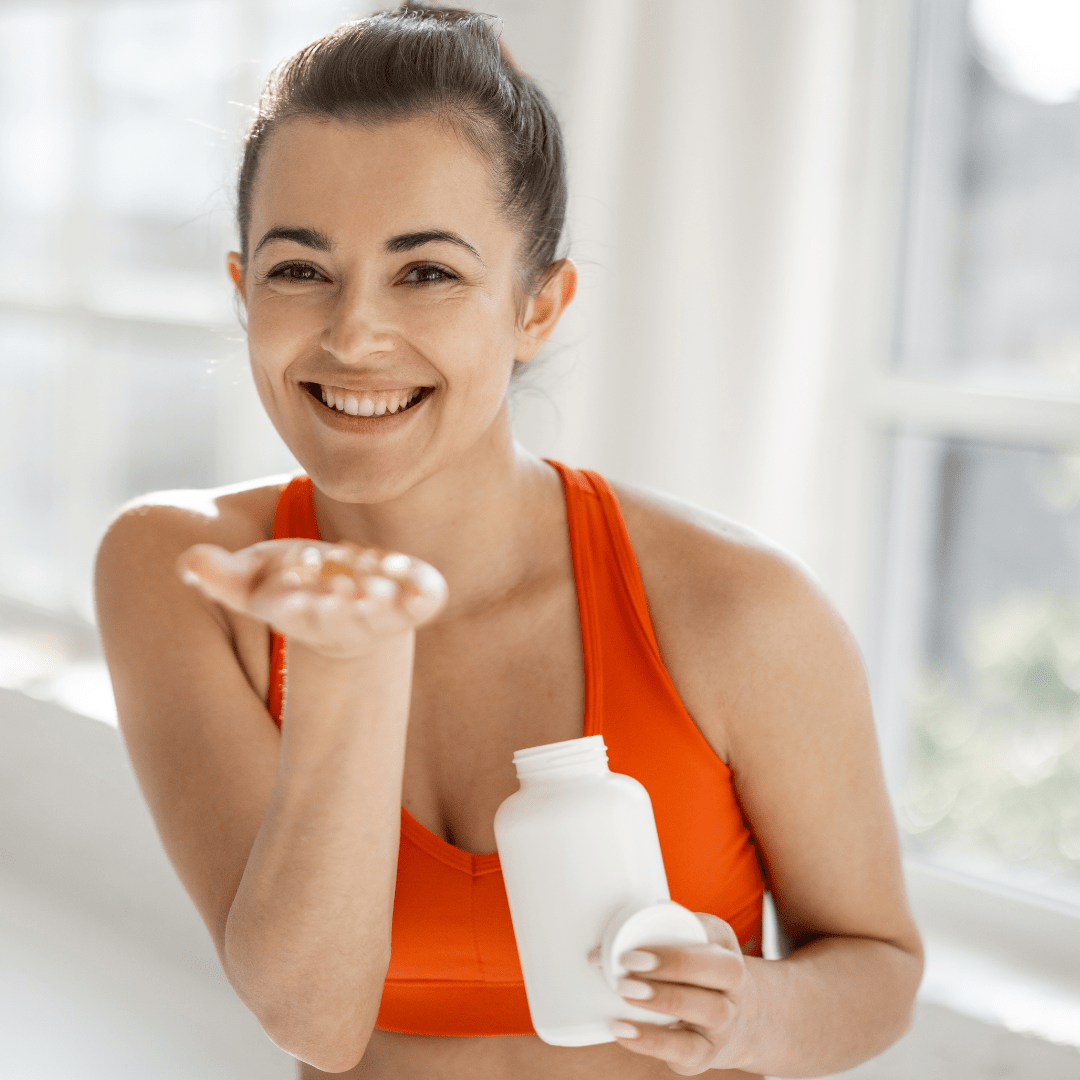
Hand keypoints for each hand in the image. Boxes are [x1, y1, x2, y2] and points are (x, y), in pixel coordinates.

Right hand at [177, 539, 447, 658]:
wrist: (351, 600)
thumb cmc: (294, 583)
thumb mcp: (254, 577)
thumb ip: (221, 575)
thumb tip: (186, 562)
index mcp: (301, 612)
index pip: (296, 611)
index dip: (295, 604)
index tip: (290, 594)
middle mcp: (343, 617)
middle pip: (342, 617)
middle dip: (343, 608)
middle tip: (343, 593)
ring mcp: (382, 611)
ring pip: (384, 613)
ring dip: (384, 604)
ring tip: (386, 589)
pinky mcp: (415, 599)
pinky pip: (422, 599)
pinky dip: (423, 594)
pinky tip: (423, 586)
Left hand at [608, 914, 750, 1074]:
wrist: (732, 1019)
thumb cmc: (697, 973)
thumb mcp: (692, 946)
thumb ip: (661, 934)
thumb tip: (605, 941)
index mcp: (726, 952)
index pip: (712, 940)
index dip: (673, 948)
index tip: (630, 952)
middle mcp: (734, 988)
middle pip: (722, 973)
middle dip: (673, 968)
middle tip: (628, 969)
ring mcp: (725, 1024)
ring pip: (711, 1011)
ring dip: (664, 1000)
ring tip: (625, 994)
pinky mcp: (707, 1053)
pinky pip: (688, 1051)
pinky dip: (654, 1042)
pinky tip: (624, 1031)